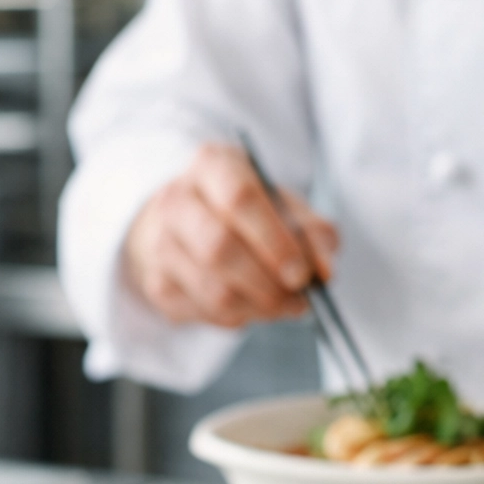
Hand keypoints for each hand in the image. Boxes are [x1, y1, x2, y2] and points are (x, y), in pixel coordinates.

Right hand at [123, 143, 337, 327]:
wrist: (183, 222)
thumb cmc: (241, 211)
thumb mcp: (281, 203)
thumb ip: (312, 230)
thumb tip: (325, 270)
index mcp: (211, 166)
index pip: (240, 199)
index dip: (275, 240)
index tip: (302, 273)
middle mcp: (176, 201)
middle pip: (220, 249)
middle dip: (267, 281)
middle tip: (299, 298)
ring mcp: (160, 245)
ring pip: (213, 290)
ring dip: (258, 307)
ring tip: (286, 306)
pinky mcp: (158, 284)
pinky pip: (206, 313)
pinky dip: (240, 318)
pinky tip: (256, 307)